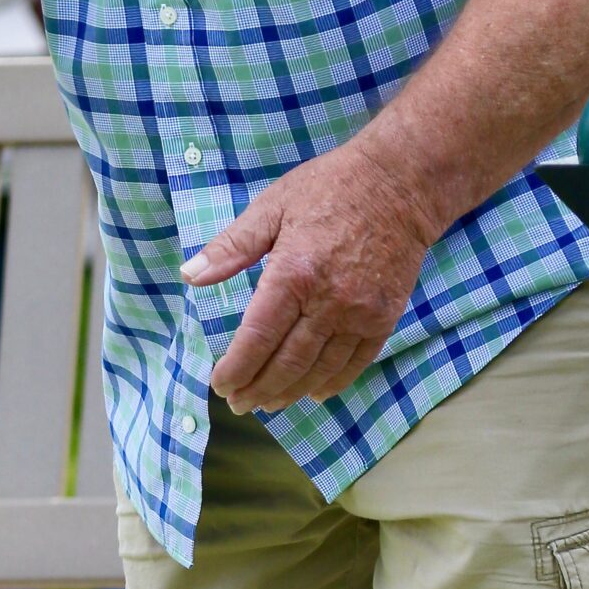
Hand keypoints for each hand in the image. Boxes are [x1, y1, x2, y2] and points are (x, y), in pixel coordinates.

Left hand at [179, 142, 432, 413]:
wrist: (400, 184)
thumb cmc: (330, 189)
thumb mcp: (272, 206)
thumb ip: (231, 246)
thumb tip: (188, 274)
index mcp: (294, 273)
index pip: (258, 337)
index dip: (237, 368)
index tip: (220, 384)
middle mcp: (328, 301)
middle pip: (287, 363)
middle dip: (258, 389)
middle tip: (238, 404)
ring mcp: (360, 313)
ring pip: (319, 370)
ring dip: (290, 393)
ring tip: (268, 403)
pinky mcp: (384, 317)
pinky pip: (356, 363)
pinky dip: (332, 383)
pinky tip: (312, 393)